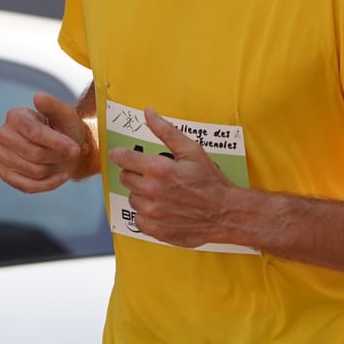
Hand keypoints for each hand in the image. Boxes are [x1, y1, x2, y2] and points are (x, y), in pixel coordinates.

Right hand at [0, 91, 95, 192]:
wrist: (65, 148)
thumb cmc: (64, 128)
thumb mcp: (66, 114)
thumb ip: (53, 105)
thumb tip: (37, 97)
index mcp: (15, 116)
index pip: (35, 133)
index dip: (57, 143)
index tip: (75, 148)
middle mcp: (4, 134)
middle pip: (35, 154)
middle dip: (57, 156)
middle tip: (67, 152)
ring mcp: (2, 155)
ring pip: (35, 171)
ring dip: (54, 168)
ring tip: (57, 158)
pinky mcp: (5, 174)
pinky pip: (29, 187)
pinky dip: (49, 184)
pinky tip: (57, 175)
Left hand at [104, 108, 242, 247]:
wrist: (225, 214)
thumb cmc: (210, 181)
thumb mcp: (191, 150)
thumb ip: (166, 131)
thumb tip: (148, 113)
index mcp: (159, 169)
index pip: (123, 159)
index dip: (119, 155)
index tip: (119, 155)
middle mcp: (151, 191)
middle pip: (125, 178)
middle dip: (136, 174)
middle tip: (153, 175)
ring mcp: (152, 213)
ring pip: (132, 198)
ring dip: (142, 194)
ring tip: (162, 193)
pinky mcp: (155, 230)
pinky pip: (138, 218)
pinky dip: (147, 214)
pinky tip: (163, 208)